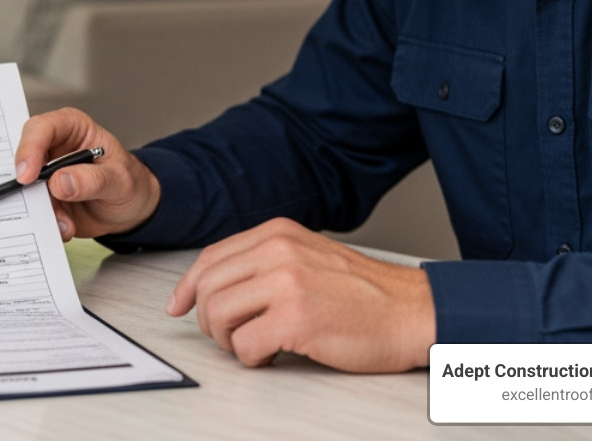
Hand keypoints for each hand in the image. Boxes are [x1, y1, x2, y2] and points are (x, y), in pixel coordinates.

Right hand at [14, 107, 160, 239]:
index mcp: (72, 128)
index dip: (30, 148)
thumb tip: (61, 182)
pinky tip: (66, 225)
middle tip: (35, 202)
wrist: (132, 209)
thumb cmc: (129, 182)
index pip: (42, 128)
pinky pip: (34, 209)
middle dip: (27, 183)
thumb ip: (92, 180)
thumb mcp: (119, 180)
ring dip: (42, 209)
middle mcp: (54, 148)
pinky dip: (47, 221)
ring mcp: (47, 174)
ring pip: (26, 188)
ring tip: (65, 221)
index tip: (27, 175)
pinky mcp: (45, 197)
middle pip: (24, 157)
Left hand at [167, 217, 433, 372]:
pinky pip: (244, 345)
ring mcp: (286, 284)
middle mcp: (278, 252)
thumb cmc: (364, 292)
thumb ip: (265, 260)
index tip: (179, 306)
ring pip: (218, 315)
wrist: (412, 310)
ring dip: (228, 340)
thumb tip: (216, 283)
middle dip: (208, 320)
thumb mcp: (308, 254)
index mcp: (277, 233)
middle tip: (229, 336)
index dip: (188, 286)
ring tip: (253, 345)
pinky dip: (251, 358)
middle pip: (208, 288)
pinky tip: (271, 356)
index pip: (211, 257)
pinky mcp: (296, 320)